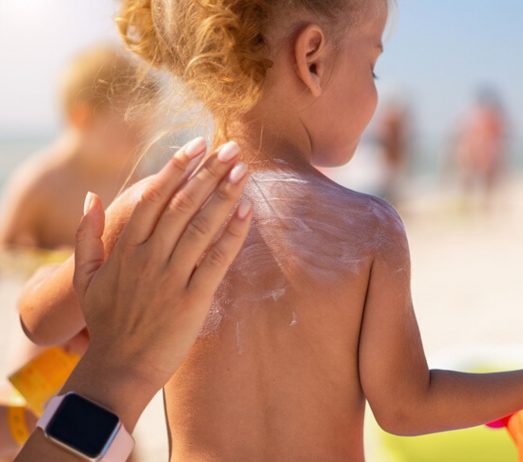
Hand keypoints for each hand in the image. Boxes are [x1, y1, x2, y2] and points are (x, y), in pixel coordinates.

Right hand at [65, 138, 250, 428]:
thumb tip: (90, 196)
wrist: (120, 367)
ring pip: (202, 226)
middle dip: (209, 172)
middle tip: (230, 147)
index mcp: (126, 247)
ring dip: (225, 195)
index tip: (197, 144)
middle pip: (183, 204)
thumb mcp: (84, 276)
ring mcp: (172, 278)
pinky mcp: (193, 300)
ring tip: (243, 169)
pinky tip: (247, 211)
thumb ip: (85, 234)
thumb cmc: (106, 320)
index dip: (177, 167)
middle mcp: (150, 257)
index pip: (153, 196)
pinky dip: (233, 234)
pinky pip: (217, 260)